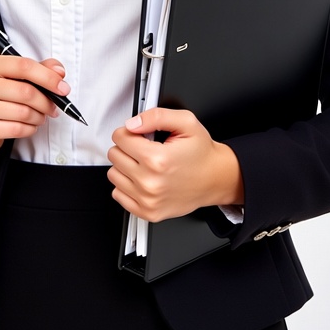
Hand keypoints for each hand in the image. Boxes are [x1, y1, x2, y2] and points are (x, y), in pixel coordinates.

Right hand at [0, 55, 69, 160]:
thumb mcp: (16, 76)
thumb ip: (40, 68)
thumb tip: (59, 71)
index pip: (23, 66)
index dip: (48, 77)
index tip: (63, 88)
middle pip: (25, 91)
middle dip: (46, 102)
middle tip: (53, 108)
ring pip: (22, 112)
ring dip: (39, 117)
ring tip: (39, 117)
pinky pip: (15, 129)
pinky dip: (29, 129)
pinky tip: (28, 126)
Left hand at [107, 107, 243, 221]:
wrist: (216, 178)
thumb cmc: (201, 153)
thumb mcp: (186, 122)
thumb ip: (156, 116)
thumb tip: (133, 124)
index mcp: (157, 159)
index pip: (120, 138)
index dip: (129, 131)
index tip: (139, 134)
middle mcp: (150, 182)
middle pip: (114, 155)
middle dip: (127, 147)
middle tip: (144, 148)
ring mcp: (148, 200)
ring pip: (113, 175)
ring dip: (125, 166)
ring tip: (144, 164)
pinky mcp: (148, 212)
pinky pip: (118, 195)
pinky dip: (126, 185)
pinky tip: (142, 179)